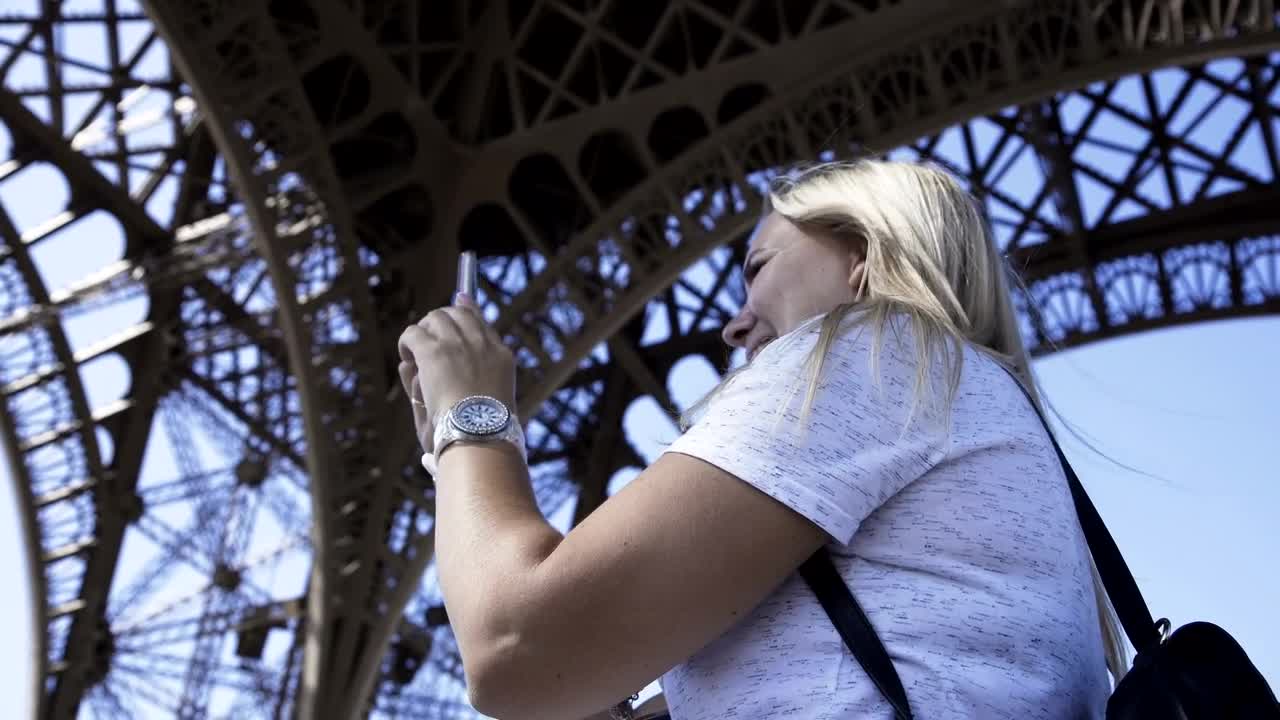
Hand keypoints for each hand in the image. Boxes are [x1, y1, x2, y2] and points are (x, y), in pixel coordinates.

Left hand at [397, 293, 515, 453]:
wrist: (478, 433)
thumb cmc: (482, 427)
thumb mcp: (491, 400)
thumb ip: (480, 376)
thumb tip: (465, 370)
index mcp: (501, 356)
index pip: (481, 321)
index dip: (467, 309)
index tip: (459, 300)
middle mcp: (481, 344)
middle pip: (456, 313)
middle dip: (439, 321)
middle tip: (427, 338)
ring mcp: (457, 345)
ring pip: (434, 319)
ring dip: (422, 332)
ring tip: (415, 352)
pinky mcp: (434, 352)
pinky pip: (413, 333)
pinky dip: (406, 342)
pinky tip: (407, 357)